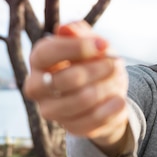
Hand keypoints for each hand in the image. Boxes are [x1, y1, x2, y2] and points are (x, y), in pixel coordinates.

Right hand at [24, 21, 129, 152]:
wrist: (106, 90)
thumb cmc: (93, 60)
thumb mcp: (90, 41)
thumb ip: (78, 33)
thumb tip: (66, 29)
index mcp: (38, 60)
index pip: (46, 54)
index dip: (76, 48)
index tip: (102, 45)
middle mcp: (37, 87)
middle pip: (66, 80)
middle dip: (97, 69)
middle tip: (115, 63)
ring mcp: (51, 110)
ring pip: (81, 101)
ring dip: (106, 88)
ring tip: (117, 79)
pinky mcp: (69, 127)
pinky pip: (92, 121)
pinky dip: (110, 109)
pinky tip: (120, 100)